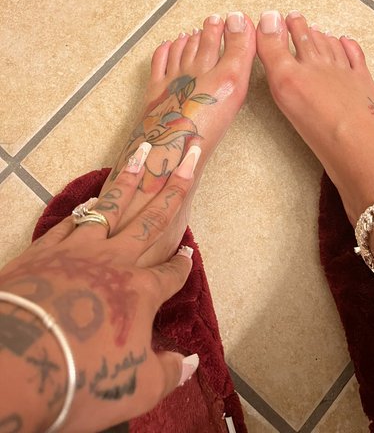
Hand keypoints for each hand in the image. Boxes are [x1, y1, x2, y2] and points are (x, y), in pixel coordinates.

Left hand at [0, 147, 197, 432]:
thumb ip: (167, 373)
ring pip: (112, 205)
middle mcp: (116, 260)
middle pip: (152, 217)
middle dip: (174, 186)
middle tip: (188, 155)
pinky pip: (73, 219)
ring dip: (130, 178)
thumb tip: (190, 363)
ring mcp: (80, 249)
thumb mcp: (134, 389)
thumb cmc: (81, 378)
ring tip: (141, 150)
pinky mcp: (46, 248)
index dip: (183, 263)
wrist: (17, 360)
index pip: (171, 273)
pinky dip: (87, 206)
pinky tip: (93, 197)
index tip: (188, 251)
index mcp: (140, 292)